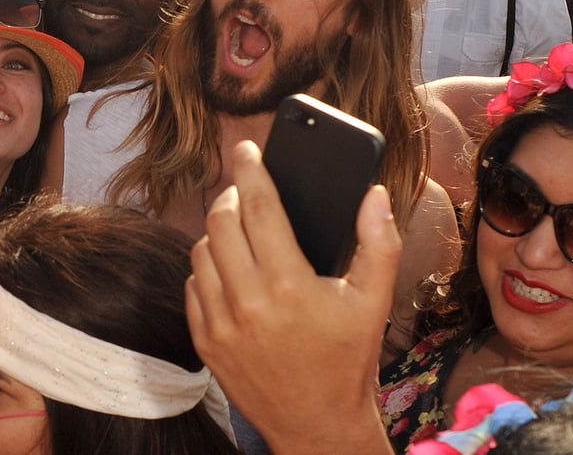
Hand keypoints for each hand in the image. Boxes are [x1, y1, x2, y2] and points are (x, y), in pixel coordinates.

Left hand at [186, 141, 398, 452]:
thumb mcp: (374, 301)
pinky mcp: (205, 342)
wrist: (316, 424)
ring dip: (219, 231)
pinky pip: (193, 285)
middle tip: (247, 191)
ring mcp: (220, 324)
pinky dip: (208, 268)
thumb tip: (373, 195)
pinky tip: (231, 270)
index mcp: (290, 285)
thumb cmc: (347, 358)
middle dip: (232, 196)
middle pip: (222, 221)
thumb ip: (379, 242)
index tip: (246, 149)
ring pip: (201, 250)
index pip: (258, 207)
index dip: (251, 170)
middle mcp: (248, 302)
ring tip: (242, 230)